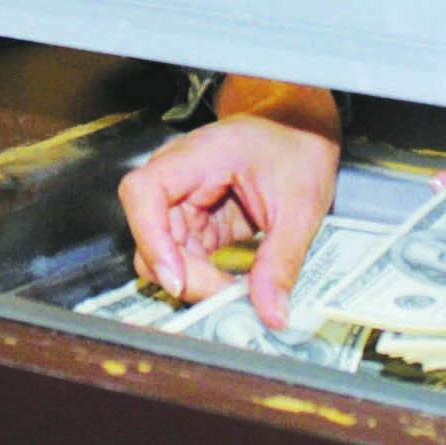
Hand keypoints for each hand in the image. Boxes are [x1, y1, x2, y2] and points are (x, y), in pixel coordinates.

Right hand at [117, 80, 339, 328]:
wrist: (300, 131)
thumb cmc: (297, 147)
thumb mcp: (300, 206)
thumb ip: (281, 261)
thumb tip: (271, 313)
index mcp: (199, 155)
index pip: (144, 191)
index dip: (150, 237)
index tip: (176, 277)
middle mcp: (179, 174)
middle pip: (151, 231)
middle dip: (182, 273)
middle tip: (226, 298)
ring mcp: (183, 197)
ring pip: (163, 250)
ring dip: (192, 279)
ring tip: (235, 294)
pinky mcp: (195, 219)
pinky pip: (184, 255)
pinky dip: (204, 276)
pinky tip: (232, 285)